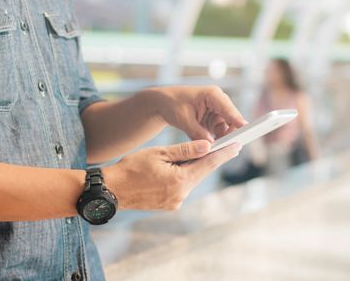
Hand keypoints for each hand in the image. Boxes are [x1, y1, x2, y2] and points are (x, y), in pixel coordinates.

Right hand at [104, 140, 240, 210]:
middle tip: (229, 145)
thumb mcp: (159, 153)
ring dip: (196, 167)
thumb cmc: (131, 168)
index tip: (238, 145)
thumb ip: (185, 150)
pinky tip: (183, 166)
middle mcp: (181, 194)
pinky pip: (183, 186)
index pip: (208, 164)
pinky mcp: (170, 204)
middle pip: (202, 172)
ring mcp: (176, 202)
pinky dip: (185, 175)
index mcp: (179, 180)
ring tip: (201, 152)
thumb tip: (207, 145)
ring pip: (193, 179)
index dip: (224, 153)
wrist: (111, 191)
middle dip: (212, 158)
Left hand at [152, 86, 247, 141]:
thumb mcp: (184, 120)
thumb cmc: (172, 104)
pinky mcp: (213, 120)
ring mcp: (217, 112)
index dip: (238, 121)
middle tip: (229, 149)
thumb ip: (198, 133)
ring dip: (224, 139)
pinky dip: (217, 141)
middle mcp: (219, 102)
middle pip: (232, 120)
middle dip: (231, 134)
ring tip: (219, 151)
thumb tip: (210, 147)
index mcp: (213, 95)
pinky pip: (220, 133)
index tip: (246, 131)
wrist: (163, 103)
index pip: (229, 109)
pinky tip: (213, 149)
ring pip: (227, 129)